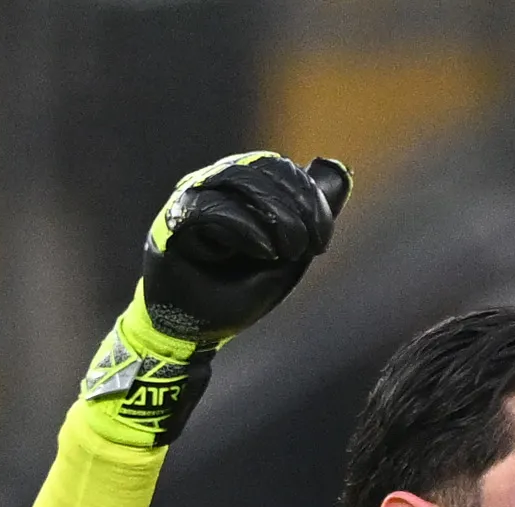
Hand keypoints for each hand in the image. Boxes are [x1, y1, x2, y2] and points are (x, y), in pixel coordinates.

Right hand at [136, 151, 348, 343]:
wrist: (192, 331)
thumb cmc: (236, 294)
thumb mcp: (288, 258)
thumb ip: (311, 217)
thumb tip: (340, 172)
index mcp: (244, 189)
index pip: (281, 170)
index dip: (309, 196)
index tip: (321, 241)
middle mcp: (217, 184)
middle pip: (263, 166)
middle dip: (297, 204)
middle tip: (307, 247)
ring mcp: (194, 196)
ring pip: (238, 177)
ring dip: (275, 214)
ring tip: (288, 251)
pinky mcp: (174, 219)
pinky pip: (211, 206)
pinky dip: (244, 228)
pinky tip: (264, 252)